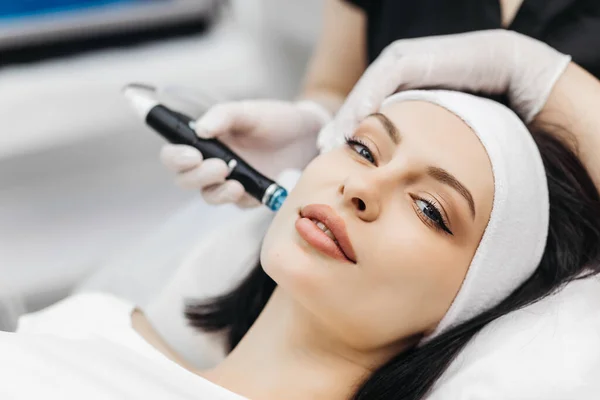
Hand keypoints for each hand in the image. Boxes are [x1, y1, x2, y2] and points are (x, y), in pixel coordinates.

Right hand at [160, 99, 329, 206]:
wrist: (309, 135)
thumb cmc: (275, 119)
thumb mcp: (248, 111)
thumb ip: (223, 116)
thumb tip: (200, 130)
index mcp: (205, 141)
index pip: (175, 154)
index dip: (176, 158)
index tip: (191, 155)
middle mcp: (212, 163)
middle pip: (185, 180)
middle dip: (197, 176)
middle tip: (219, 167)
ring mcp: (230, 181)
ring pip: (209, 196)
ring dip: (217, 192)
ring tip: (235, 182)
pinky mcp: (250, 195)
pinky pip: (239, 204)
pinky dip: (242, 198)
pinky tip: (250, 188)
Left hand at [318, 30, 570, 150]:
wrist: (508, 72)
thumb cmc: (477, 106)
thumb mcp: (437, 130)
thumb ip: (418, 144)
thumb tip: (401, 174)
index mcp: (398, 90)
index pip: (364, 114)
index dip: (348, 134)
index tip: (332, 156)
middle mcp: (394, 73)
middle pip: (359, 102)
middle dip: (341, 127)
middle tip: (323, 150)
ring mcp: (400, 62)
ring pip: (365, 92)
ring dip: (349, 116)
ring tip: (335, 141)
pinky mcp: (411, 57)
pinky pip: (384, 80)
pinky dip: (368, 100)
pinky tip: (358, 124)